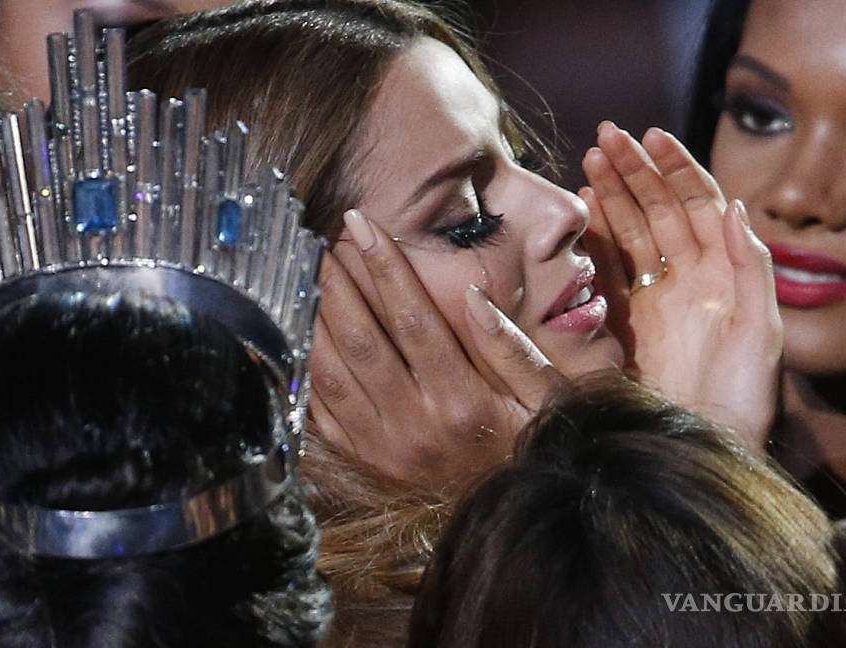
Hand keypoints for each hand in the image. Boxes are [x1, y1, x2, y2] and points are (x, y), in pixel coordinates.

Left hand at [308, 209, 563, 489]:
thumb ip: (508, 346)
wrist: (518, 508)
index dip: (386, 267)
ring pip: (332, 373)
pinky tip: (301, 329)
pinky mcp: (366, 460)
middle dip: (337, 284)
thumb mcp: (544, 395)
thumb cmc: (534, 439)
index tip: (363, 224)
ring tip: (306, 275)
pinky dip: (307, 366)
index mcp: (462, 401)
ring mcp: (384, 447)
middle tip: (319, 241)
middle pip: (361, 341)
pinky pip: (321, 410)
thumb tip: (471, 294)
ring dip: (315, 319)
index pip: (413, 319)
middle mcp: (416, 425)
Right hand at [580, 122, 780, 450]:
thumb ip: (750, 266)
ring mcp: (653, 298)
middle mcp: (687, 277)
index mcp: (723, 272)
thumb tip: (732, 205)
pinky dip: (593, 241)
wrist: (705, 445)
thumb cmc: (742, 395)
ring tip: (588, 163)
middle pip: (656, 209)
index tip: (650, 136)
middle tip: (604, 137)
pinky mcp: (623, 322)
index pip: (696, 203)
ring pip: (628, 233)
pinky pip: (606, 272)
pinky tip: (583, 213)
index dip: (674, 168)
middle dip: (633, 170)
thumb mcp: (761, 331)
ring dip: (610, 196)